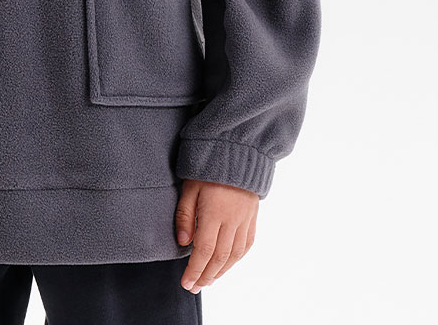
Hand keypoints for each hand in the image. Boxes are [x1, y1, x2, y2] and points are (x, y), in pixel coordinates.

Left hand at [175, 178, 258, 292]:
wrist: (237, 151)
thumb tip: (184, 243)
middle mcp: (232, 220)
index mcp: (215, 212)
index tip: (186, 283)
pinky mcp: (252, 216)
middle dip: (206, 276)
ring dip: (221, 271)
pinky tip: (227, 265)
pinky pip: (247, 244)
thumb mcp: (190, 186)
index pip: (205, 250)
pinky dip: (236, 258)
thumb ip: (185, 215)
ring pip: (235, 254)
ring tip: (208, 280)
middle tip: (194, 287)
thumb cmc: (208, 167)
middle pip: (220, 257)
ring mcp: (245, 219)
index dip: (195, 270)